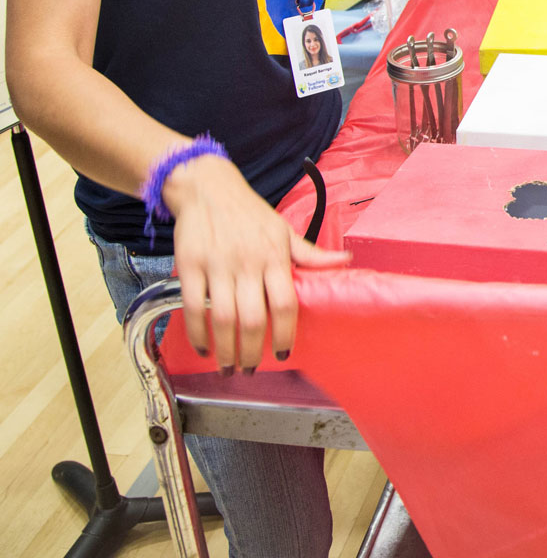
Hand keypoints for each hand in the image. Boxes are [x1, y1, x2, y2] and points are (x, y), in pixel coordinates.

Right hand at [166, 154, 350, 371]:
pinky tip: (204, 347)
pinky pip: (193, 307)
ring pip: (223, 318)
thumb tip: (346, 261)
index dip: (284, 334)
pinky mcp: (190, 265)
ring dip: (226, 350)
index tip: (283, 354)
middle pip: (253, 318)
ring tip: (229, 367)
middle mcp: (248, 262)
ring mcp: (217, 264)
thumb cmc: (250, 213)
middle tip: (252, 369)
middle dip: (253, 352)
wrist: (208, 188)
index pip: (284, 303)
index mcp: (275, 256)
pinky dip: (197, 333)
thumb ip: (311, 253)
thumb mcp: (284, 230)